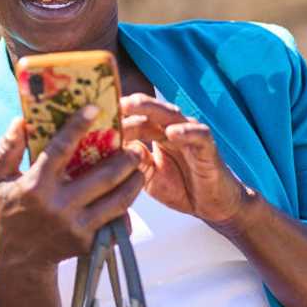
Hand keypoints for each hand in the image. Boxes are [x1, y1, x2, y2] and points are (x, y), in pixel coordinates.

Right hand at [0, 106, 144, 270]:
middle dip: (124, 158)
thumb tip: (21, 119)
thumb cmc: (8, 210)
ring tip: (140, 165)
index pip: (61, 150)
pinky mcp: (89, 242)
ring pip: (118, 200)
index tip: (95, 108)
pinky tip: (130, 192)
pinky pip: (116, 222)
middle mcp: (59, 206)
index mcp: (36, 186)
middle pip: (103, 177)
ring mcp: (76, 226)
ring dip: (134, 180)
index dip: (78, 126)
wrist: (19, 259)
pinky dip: (127, 207)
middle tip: (134, 145)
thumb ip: (7, 148)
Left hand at [120, 93, 253, 225]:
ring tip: (132, 105)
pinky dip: (186, 132)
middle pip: (149, 109)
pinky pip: (198, 135)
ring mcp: (190, 135)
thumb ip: (132, 161)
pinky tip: (172, 133)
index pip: (134, 119)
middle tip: (108, 100)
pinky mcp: (208, 148)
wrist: (213, 206)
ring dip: (151, 108)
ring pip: (171, 114)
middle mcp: (172, 128)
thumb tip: (109, 150)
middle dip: (127, 103)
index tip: (93, 116)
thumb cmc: (181, 187)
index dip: (116, 117)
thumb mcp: (149, 176)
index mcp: (156, 133)